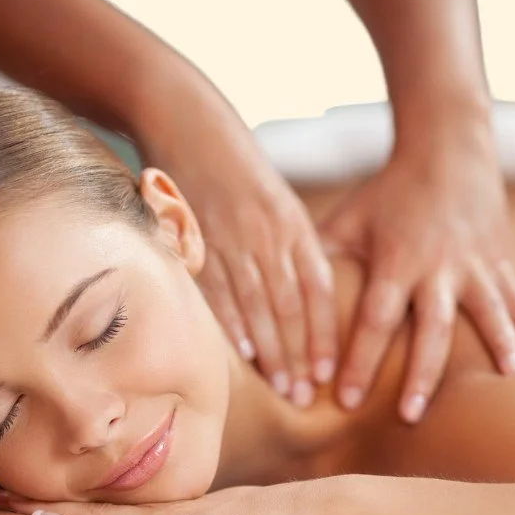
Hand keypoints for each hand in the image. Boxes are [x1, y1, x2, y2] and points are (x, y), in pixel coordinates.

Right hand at [146, 121, 337, 406]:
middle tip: (307, 397)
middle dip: (301, 357)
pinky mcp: (197, 237)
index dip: (324, 334)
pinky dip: (232, 326)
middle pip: (292, 307)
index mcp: (294, 223)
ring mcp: (233, 237)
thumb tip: (297, 294)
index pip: (318, 290)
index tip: (329, 373)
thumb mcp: (273, 198)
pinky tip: (244, 357)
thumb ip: (287, 244)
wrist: (185, 117)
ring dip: (273, 353)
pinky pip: (218, 290)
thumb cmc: (232, 162)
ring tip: (283, 390)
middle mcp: (269, 234)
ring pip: (259, 306)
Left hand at [318, 123, 514, 422]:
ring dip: (500, 349)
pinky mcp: (499, 264)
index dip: (359, 359)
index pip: (375, 318)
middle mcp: (440, 266)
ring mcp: (476, 265)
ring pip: (489, 314)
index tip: (343, 400)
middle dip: (422, 374)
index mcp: (397, 259)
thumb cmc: (388, 191)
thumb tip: (280, 299)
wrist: (447, 148)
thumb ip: (320, 259)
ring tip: (511, 384)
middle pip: (432, 327)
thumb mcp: (348, 219)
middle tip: (410, 417)